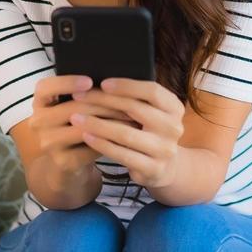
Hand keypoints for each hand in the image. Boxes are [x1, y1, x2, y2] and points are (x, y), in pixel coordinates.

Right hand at [25, 74, 126, 188]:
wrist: (67, 163)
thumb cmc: (76, 126)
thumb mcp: (73, 107)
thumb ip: (84, 93)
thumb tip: (114, 80)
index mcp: (40, 102)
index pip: (46, 87)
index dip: (66, 82)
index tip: (90, 81)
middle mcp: (38, 122)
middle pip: (72, 108)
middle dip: (104, 104)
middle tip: (129, 101)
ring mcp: (48, 143)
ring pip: (82, 128)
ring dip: (110, 122)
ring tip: (131, 117)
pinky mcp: (62, 161)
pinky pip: (90, 147)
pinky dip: (109, 140)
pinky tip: (124, 135)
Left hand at [69, 78, 186, 188]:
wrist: (166, 167)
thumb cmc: (151, 132)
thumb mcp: (152, 113)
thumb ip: (137, 99)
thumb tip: (102, 83)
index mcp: (174, 108)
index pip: (152, 91)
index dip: (126, 85)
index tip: (102, 83)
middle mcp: (174, 127)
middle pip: (135, 109)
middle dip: (103, 101)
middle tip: (79, 97)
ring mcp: (164, 150)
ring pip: (125, 133)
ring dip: (97, 124)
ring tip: (76, 118)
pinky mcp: (153, 169)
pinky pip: (122, 154)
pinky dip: (102, 144)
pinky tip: (87, 136)